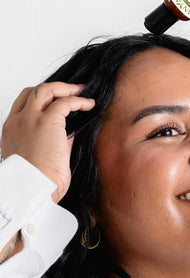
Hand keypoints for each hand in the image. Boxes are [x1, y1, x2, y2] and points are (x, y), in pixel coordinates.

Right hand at [0, 83, 94, 202]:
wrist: (35, 189)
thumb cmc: (39, 180)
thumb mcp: (40, 155)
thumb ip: (52, 139)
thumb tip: (70, 130)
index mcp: (12, 131)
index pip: (24, 104)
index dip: (42, 98)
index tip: (58, 100)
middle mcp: (17, 121)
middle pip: (33, 92)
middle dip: (55, 88)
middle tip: (72, 90)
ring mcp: (30, 120)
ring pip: (46, 89)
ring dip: (66, 88)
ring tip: (82, 92)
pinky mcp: (47, 122)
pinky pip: (65, 102)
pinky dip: (79, 101)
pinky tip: (89, 105)